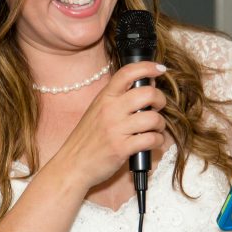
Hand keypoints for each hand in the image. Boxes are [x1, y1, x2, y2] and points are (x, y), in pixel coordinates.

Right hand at [51, 61, 167, 189]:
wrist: (72, 164)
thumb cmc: (87, 139)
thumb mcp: (98, 111)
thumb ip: (119, 98)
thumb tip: (148, 85)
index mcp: (104, 97)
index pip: (127, 73)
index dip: (147, 67)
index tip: (160, 69)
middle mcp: (110, 110)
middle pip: (147, 93)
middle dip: (160, 100)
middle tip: (157, 107)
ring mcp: (116, 129)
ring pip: (153, 118)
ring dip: (160, 124)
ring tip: (155, 129)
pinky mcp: (121, 148)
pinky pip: (151, 139)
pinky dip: (157, 141)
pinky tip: (151, 142)